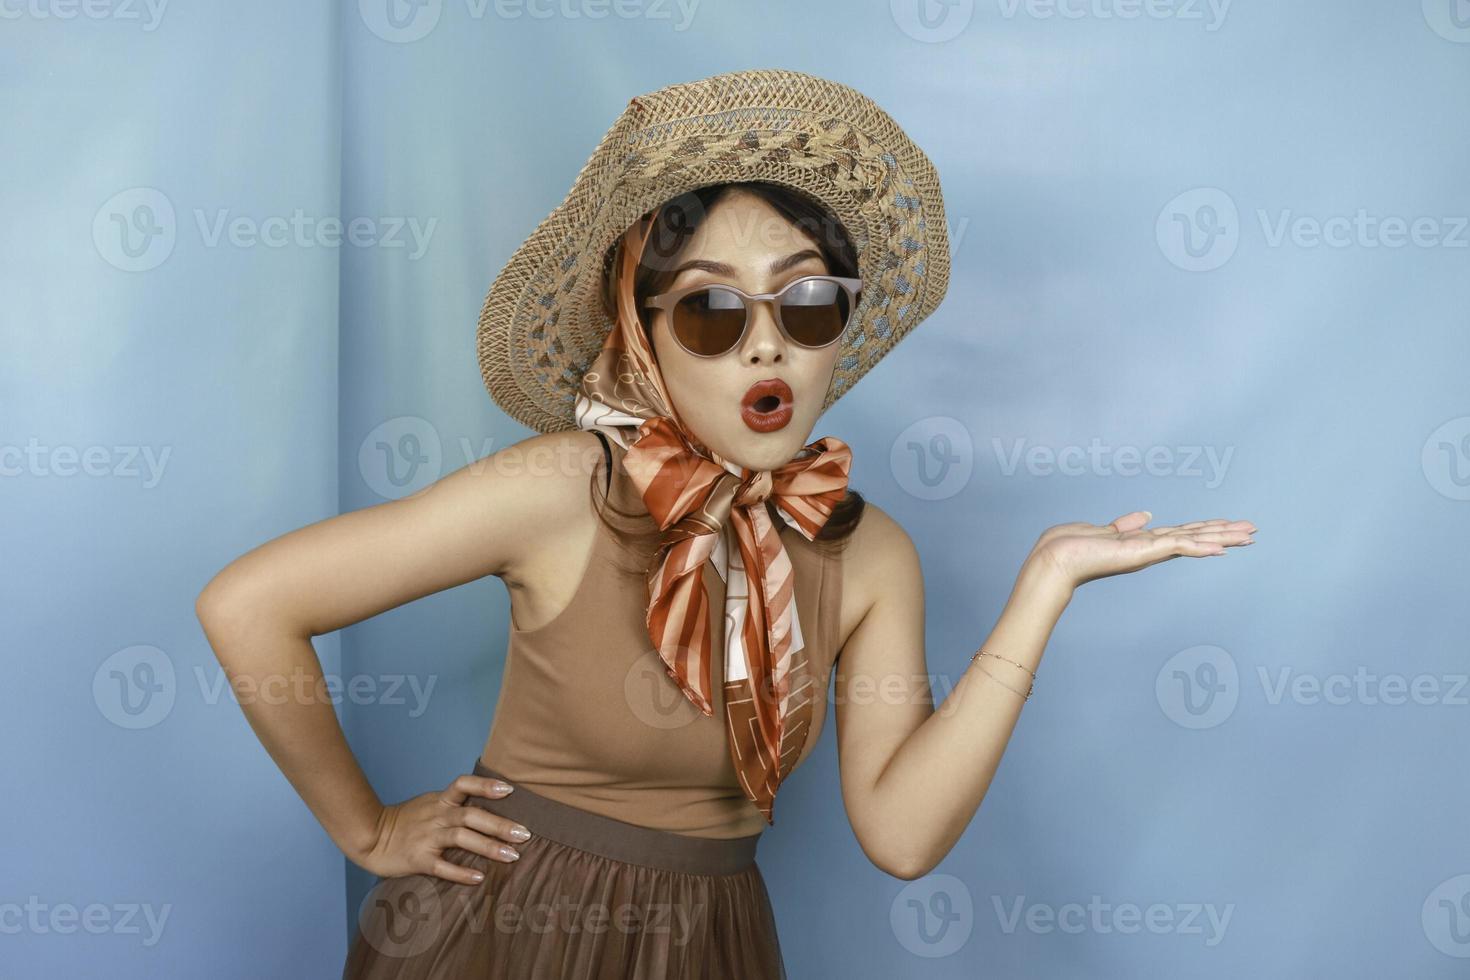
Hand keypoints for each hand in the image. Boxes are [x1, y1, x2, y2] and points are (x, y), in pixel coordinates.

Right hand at [354, 773, 530, 884]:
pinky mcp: (418, 859)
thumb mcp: (429, 804)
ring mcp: (427, 838)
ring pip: (461, 838)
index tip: (509, 790)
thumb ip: (454, 804)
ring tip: (512, 856)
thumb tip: (489, 805)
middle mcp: (436, 816)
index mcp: (440, 801)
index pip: (463, 785)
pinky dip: (461, 872)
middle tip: (525, 834)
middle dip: (500, 824)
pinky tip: (479, 878)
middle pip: (471, 815)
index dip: (486, 786)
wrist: (369, 836)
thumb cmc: (405, 822)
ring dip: (489, 846)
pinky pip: (442, 866)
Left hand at [1029, 511, 1255, 590]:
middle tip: (1253, 531)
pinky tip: (1221, 547)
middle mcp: (1150, 548)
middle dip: (1224, 534)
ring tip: (1249, 535)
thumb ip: (1127, 524)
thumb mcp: (1104, 530)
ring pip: (1193, 541)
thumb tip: (1144, 514)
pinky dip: (1200, 546)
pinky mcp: (1143, 552)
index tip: (1229, 526)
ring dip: (1222, 537)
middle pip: (1195, 537)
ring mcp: (1148, 552)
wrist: (1055, 560)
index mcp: (1142, 543)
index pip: (1182, 533)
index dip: (1206, 529)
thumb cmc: (1072, 547)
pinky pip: (1178, 546)